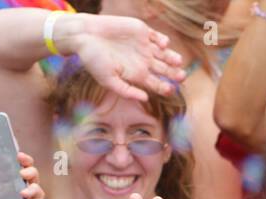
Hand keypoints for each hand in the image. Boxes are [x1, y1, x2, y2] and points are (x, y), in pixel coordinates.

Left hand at [0, 152, 43, 198]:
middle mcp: (15, 192)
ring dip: (31, 172)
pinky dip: (34, 189)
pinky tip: (24, 192)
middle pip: (26, 170)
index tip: (10, 149)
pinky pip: (39, 194)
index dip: (13, 157)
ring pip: (35, 179)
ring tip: (22, 173)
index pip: (11, 168)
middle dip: (26, 160)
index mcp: (3, 188)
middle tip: (19, 157)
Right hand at [68, 13, 185, 101]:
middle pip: (165, 70)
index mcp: (137, 75)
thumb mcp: (108, 80)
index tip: (171, 89)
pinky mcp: (142, 32)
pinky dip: (163, 41)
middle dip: (175, 73)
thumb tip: (145, 99)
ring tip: (176, 61)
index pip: (157, 84)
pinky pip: (158, 37)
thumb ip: (126, 91)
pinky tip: (162, 45)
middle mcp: (143, 61)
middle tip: (181, 76)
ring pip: (165, 54)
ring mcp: (144, 46)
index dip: (166, 88)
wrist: (85, 35)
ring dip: (173, 58)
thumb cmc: (93, 60)